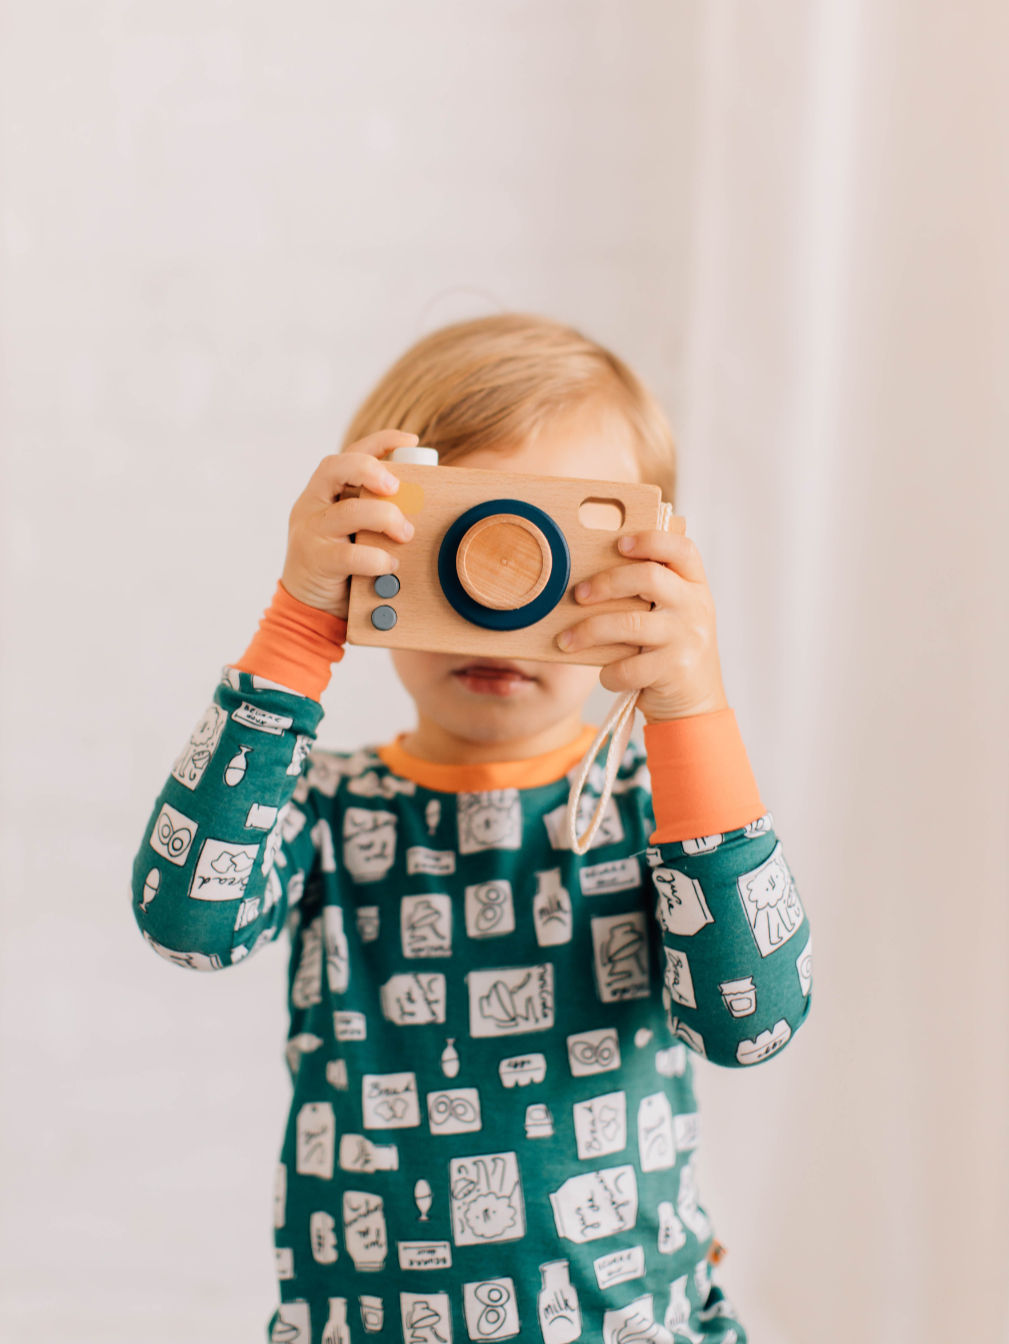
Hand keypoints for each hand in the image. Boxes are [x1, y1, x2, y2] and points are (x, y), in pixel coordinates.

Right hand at [281, 430, 418, 617]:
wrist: (309, 607)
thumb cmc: (341, 564)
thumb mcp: (355, 530)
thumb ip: (374, 511)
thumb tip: (421, 501)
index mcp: (324, 490)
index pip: (349, 453)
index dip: (380, 441)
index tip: (411, 440)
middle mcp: (312, 504)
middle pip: (336, 468)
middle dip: (371, 471)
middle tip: (397, 489)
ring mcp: (310, 531)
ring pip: (348, 511)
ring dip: (385, 519)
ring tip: (405, 534)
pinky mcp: (316, 560)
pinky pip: (350, 554)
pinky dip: (377, 558)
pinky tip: (390, 564)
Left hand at [556, 530, 728, 720]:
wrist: (697, 705)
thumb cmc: (670, 653)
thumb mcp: (672, 616)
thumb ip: (650, 594)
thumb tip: (589, 577)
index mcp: (695, 587)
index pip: (681, 549)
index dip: (650, 540)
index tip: (619, 543)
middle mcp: (695, 607)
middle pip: (649, 577)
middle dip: (606, 583)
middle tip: (578, 596)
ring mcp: (687, 638)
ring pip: (629, 623)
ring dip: (589, 632)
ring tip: (566, 641)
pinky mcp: (674, 670)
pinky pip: (628, 666)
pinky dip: (609, 672)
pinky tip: (606, 674)